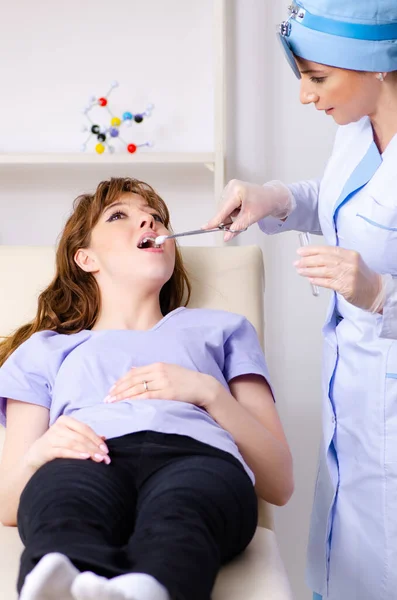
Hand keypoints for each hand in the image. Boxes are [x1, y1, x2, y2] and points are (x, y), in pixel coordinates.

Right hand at [25, 415, 110, 471]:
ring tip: (98, 459)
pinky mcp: (47, 449)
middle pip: (81, 437)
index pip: (85, 429)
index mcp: (66, 420)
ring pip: (74, 443)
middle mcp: (58, 426)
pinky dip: (75, 454)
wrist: (35, 455)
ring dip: (88, 451)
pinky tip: (85, 458)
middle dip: (95, 448)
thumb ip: (85, 437)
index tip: (106, 450)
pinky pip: (64, 451)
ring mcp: (51, 437)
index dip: (97, 439)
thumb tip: (104, 438)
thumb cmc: (56, 445)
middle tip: (105, 458)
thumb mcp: (70, 438)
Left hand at [104, 363, 220, 408]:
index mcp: (158, 365)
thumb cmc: (186, 380)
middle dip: (118, 389)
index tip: (112, 389)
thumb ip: (151, 371)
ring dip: (123, 396)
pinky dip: (135, 400)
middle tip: (107, 398)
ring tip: (113, 402)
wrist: (204, 386)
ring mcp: (163, 382)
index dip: (121, 381)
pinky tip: (127, 404)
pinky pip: (148, 396)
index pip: (134, 373)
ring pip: (138, 389)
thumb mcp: (168, 370)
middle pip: (133, 380)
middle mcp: (159, 372)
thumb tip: (134, 369)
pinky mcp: (168, 393)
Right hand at [202, 179, 295, 240]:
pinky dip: (231, 211)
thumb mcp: (251, 218)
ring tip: (242, 214)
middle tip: (236, 225)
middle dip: (227, 219)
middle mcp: (232, 186)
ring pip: (222, 208)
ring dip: (229, 216)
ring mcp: (230, 186)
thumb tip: (226, 237)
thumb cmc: (264, 204)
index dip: (215, 220)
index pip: (223, 209)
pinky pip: (225, 205)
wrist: (272, 197)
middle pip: (222, 209)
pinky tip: (239, 209)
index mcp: (237, 191)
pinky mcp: (230, 189)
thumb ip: (237, 228)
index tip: (205, 228)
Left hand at [295, 245, 383, 311]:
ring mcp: (348, 275)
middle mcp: (349, 263)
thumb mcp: (352, 262)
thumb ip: (336, 259)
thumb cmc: (362, 277)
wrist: (376, 291)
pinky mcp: (346, 287)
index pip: (327, 250)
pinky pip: (327, 282)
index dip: (312, 250)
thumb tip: (315, 258)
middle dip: (308, 261)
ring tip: (300, 270)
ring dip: (309, 271)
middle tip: (297, 262)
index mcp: (350, 254)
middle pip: (324, 259)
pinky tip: (310, 279)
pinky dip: (317, 280)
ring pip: (324, 271)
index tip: (301, 251)